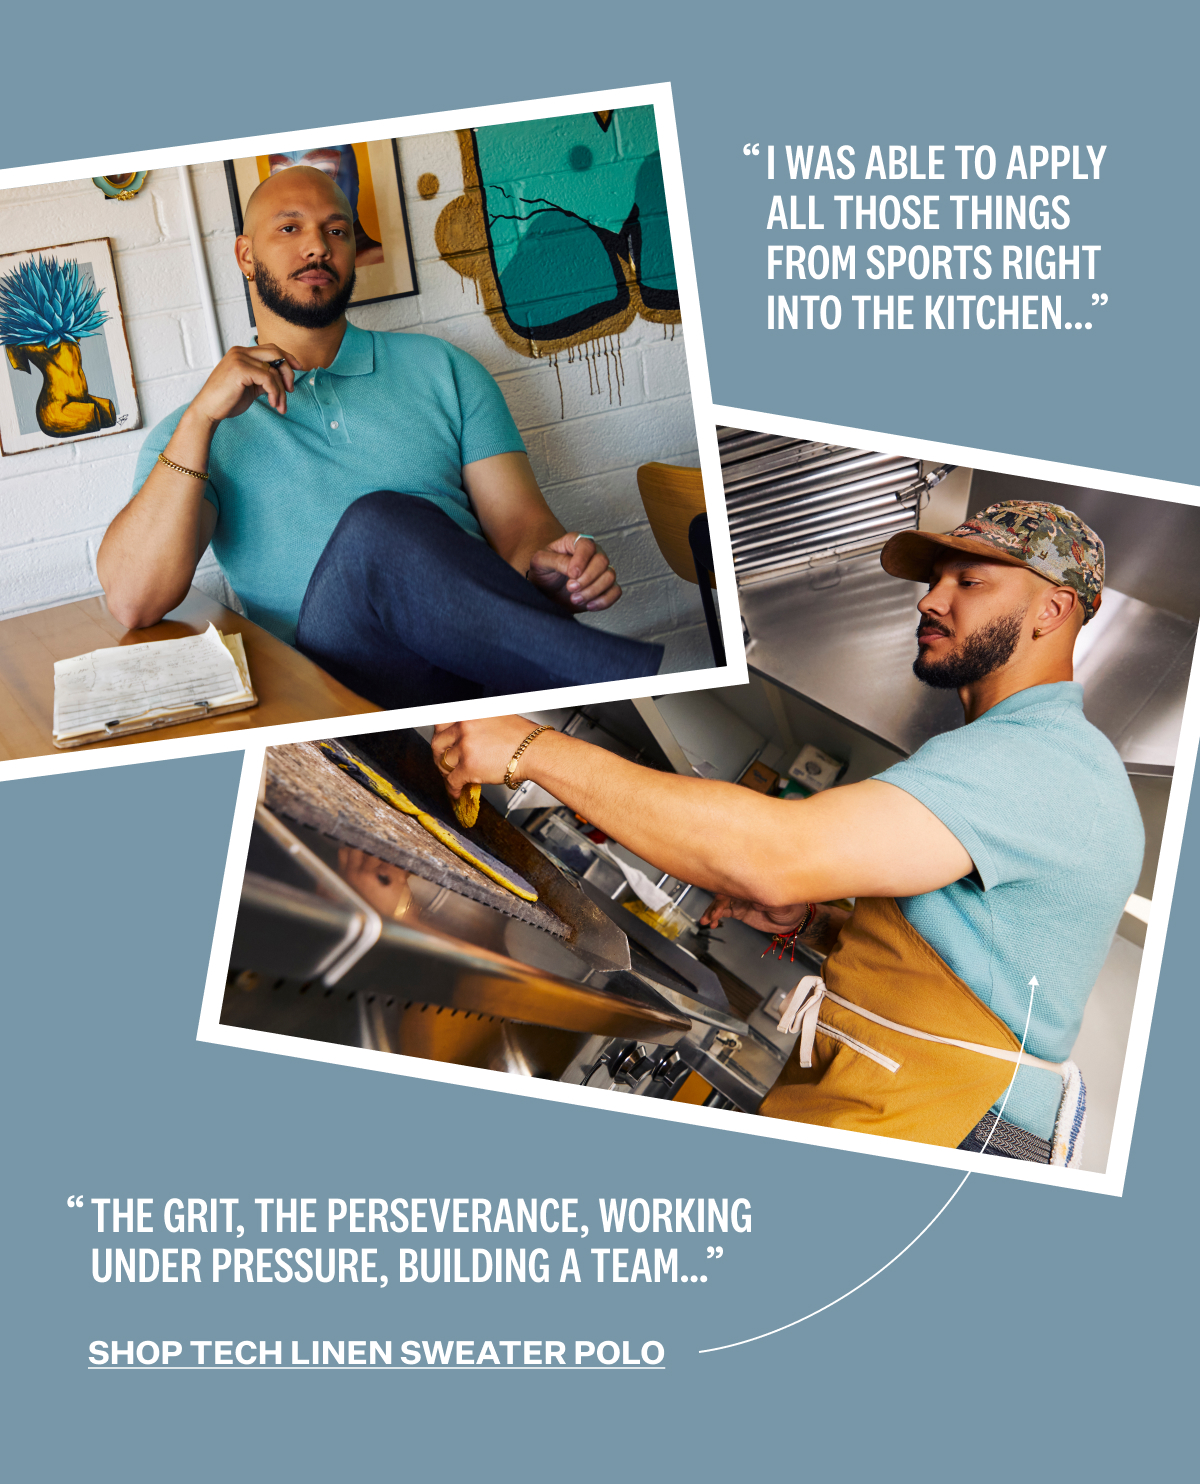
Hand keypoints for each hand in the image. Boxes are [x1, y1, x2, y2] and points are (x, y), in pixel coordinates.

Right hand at [187, 343, 302, 424]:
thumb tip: (282, 379)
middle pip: (275, 353)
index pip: (270, 348)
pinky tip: (274, 403)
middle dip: (288, 372)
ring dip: (281, 391)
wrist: (208, 410)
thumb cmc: (227, 401)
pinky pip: (269, 379)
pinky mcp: (241, 369)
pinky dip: (275, 392)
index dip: (287, 356)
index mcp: (241, 353)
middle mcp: (240, 352)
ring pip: (273, 370)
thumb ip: (264, 379)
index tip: (299, 367)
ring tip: (280, 405)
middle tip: (291, 390)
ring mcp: (239, 358)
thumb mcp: (250, 387)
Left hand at [432, 716, 541, 798]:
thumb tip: (463, 734)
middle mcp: (464, 726)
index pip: (441, 722)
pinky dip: (452, 788)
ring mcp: (465, 746)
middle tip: (444, 762)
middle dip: (439, 755)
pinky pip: (452, 780)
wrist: (535, 751)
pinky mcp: (468, 766)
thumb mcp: (495, 716)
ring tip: (453, 777)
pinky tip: (457, 791)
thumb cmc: (522, 736)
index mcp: (469, 712)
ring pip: (444, 763)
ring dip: (447, 773)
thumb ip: (476, 722)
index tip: (442, 743)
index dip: (441, 735)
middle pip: (437, 743)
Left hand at [526, 533, 621, 611]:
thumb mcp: (540, 562)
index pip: (587, 545)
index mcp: (575, 542)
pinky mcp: (605, 587)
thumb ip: (557, 561)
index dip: (581, 560)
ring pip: (610, 577)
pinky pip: (615, 591)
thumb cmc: (543, 572)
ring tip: (575, 599)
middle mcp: (592, 554)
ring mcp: (601, 570)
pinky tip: (588, 605)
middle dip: (587, 579)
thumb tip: (575, 570)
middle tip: (570, 588)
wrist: (546, 590)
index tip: (571, 575)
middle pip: (602, 561)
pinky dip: (604, 600)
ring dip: (593, 591)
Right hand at [700, 894, 812, 936]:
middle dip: (716, 904)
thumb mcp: (782, 903)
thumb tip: (756, 903)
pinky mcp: (739, 911)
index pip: (735, 886)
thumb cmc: (789, 906)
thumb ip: (768, 901)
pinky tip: (712, 923)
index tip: (720, 902)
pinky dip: (716, 917)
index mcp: (753, 885)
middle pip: (724, 894)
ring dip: (712, 911)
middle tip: (711, 915)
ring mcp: (740, 901)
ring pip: (721, 904)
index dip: (726, 893)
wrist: (792, 919)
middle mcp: (744, 891)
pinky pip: (724, 913)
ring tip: (706, 921)